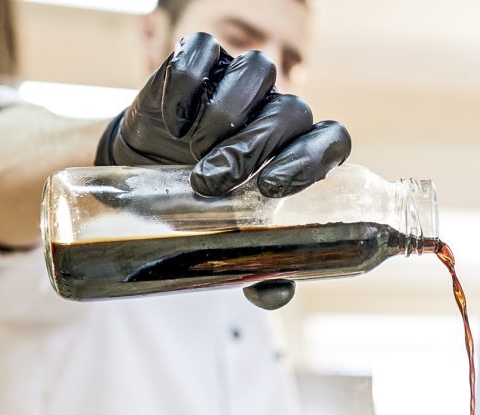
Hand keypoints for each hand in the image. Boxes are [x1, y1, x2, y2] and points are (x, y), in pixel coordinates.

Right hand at [95, 33, 350, 308]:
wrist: (147, 175)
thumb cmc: (207, 209)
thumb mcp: (230, 240)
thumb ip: (259, 264)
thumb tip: (274, 293)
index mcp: (302, 150)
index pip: (331, 140)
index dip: (310, 160)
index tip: (272, 190)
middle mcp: (279, 111)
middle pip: (291, 113)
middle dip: (252, 149)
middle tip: (213, 183)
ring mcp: (243, 81)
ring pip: (257, 75)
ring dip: (226, 115)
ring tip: (194, 152)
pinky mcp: (201, 60)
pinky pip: (204, 55)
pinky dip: (189, 85)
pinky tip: (174, 120)